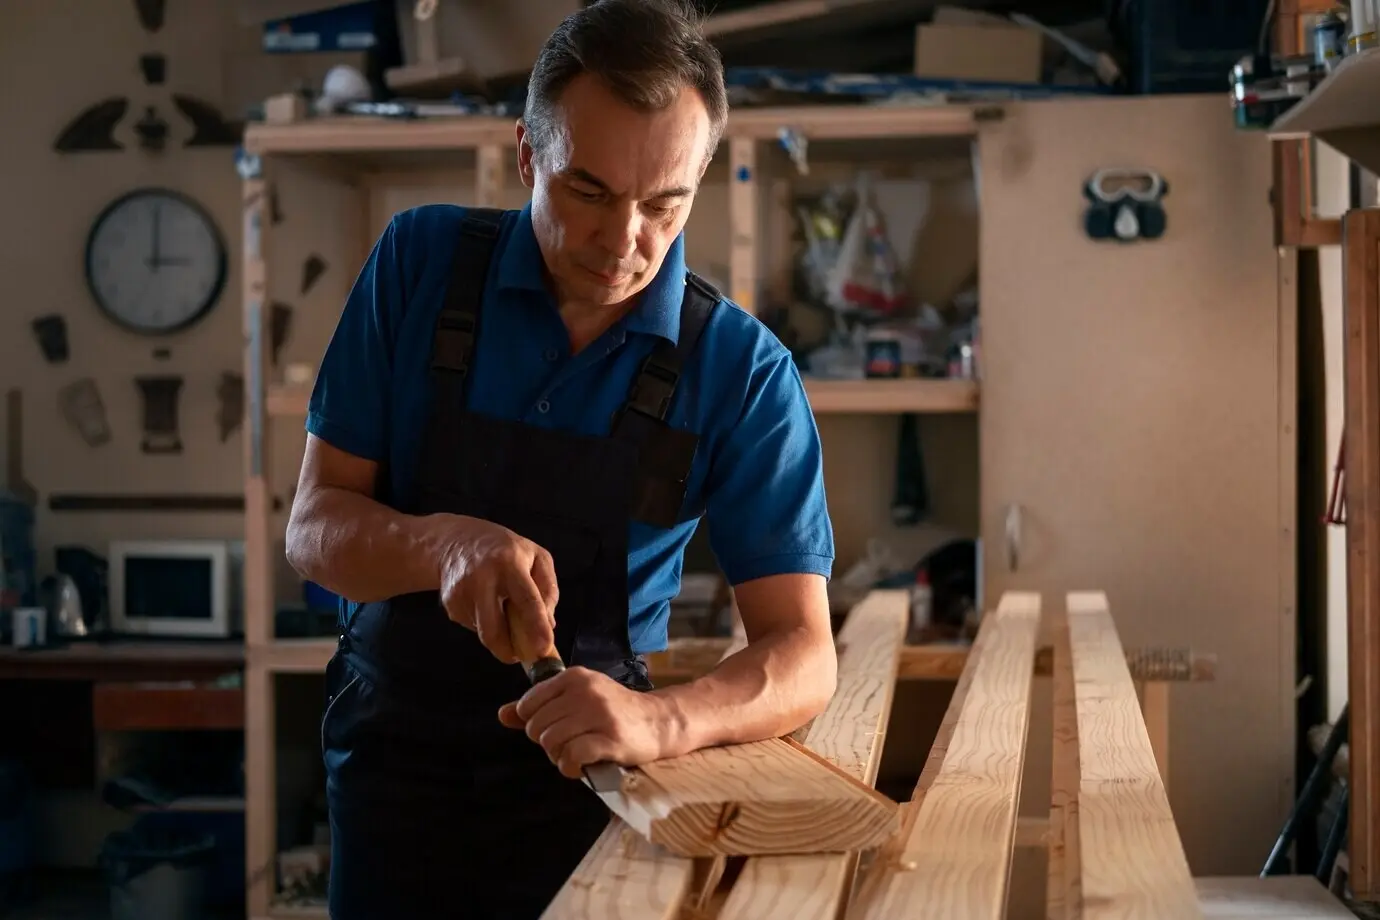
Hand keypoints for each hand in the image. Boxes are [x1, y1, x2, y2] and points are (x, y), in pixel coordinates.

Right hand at [435, 515, 558, 664]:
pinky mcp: (449, 605)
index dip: (536, 627)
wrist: (454, 541)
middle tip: (521, 655)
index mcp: (509, 563)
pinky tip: (485, 603)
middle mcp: (482, 579)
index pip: (526, 600)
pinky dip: (485, 623)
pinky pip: (473, 627)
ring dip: (499, 633)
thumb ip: (548, 589)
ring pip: (484, 633)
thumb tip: (548, 625)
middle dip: (509, 651)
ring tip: (502, 610)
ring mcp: (461, 593)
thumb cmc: (504, 549)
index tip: (544, 649)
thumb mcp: (537, 556)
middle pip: (494, 630)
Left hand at [497, 667, 678, 778]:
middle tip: (568, 745)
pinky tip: (581, 766)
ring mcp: (599, 715)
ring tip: (576, 755)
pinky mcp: (610, 739)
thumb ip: (539, 706)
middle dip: (547, 743)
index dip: (535, 724)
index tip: (556, 728)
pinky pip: (571, 757)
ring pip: (551, 742)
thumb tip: (503, 714)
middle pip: (537, 727)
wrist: (657, 721)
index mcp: (574, 678)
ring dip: (559, 757)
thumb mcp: (576, 699)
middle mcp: (585, 692)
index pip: (529, 704)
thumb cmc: (613, 711)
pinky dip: (570, 768)